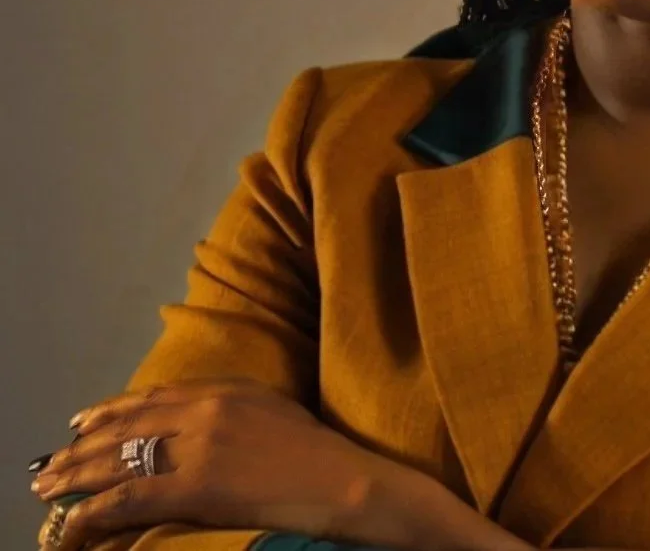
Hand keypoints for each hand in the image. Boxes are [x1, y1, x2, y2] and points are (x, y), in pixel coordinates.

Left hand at [30, 378, 421, 550]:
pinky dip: (93, 511)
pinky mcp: (195, 484)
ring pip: (120, 459)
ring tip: (47, 490)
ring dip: (76, 476)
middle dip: (83, 447)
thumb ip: (230, 408)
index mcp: (225, 388)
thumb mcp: (271, 411)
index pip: (153, 397)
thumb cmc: (316, 451)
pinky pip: (129, 497)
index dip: (112, 410)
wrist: (339, 478)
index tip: (82, 422)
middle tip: (50, 464)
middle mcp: (205, 408)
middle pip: (128, 426)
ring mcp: (198, 445)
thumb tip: (191, 424)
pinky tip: (73, 522)